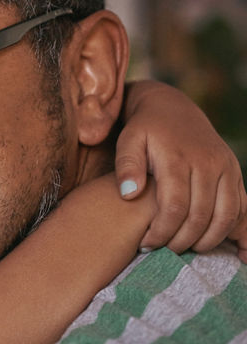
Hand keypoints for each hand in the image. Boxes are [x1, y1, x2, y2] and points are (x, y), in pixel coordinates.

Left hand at [113, 80, 245, 252]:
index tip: (146, 245)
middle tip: (164, 252)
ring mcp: (227, 168)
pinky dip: (242, 231)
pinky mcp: (235, 173)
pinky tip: (240, 253)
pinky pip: (244, 207)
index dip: (161, 232)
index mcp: (179, 158)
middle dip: (182, 241)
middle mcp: (208, 164)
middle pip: (201, 216)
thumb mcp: (128, 141)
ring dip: (209, 240)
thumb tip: (129, 195)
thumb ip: (126, 166)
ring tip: (187, 249)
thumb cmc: (144, 130)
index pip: (174, 207)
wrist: (172, 109)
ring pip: (227, 215)